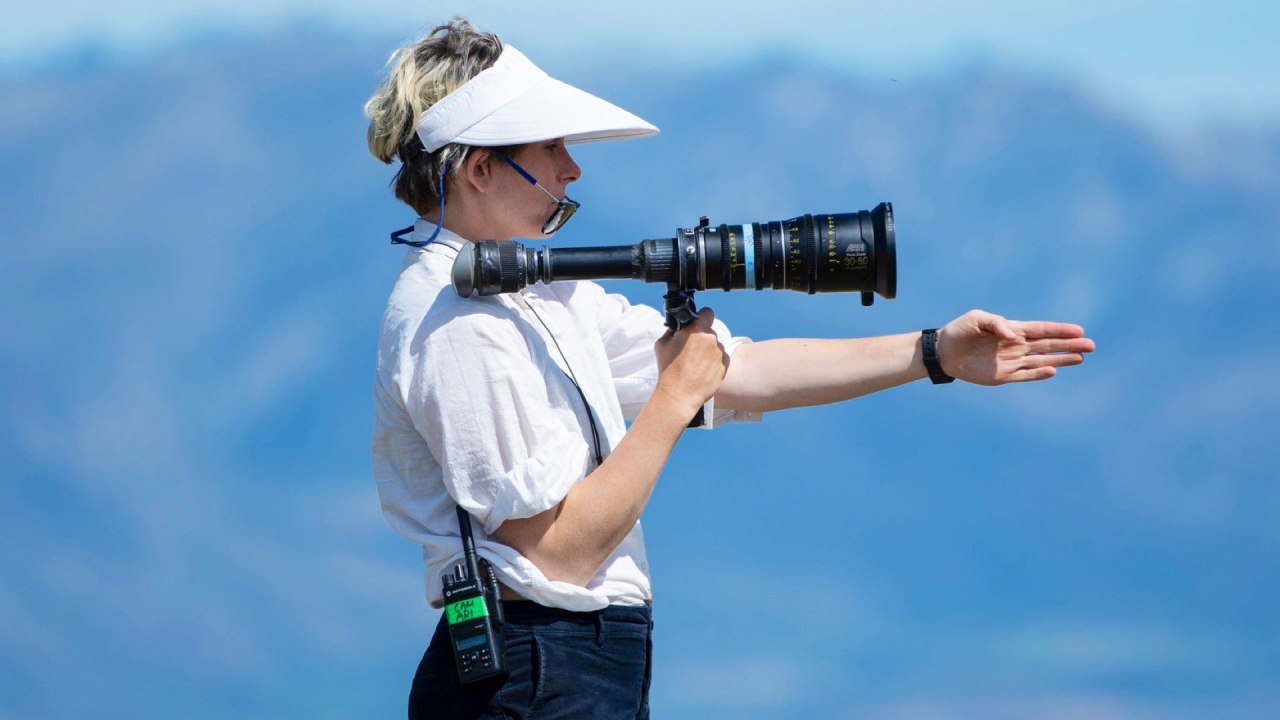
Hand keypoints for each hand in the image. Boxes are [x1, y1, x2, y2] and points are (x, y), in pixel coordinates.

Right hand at [654, 307, 729, 413]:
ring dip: (708, 351)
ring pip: (715, 346)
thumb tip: (680, 328)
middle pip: (709, 332)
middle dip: (701, 338)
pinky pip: (721, 358)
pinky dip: (714, 362)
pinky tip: (702, 371)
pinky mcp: (725, 365)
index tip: (696, 325)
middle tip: (690, 350)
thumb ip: (673, 331)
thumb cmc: (668, 369)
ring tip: (696, 365)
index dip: (701, 317)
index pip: (707, 312)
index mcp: (696, 329)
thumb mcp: (662, 343)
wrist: (679, 394)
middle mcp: (711, 338)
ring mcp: (720, 352)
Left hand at [936, 309, 1095, 384]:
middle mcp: (1016, 345)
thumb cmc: (959, 331)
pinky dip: (1039, 374)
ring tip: (1081, 358)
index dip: (1060, 330)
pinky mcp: (1003, 376)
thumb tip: (1013, 334)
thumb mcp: (976, 319)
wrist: (943, 352)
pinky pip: (1025, 375)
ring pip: (1042, 360)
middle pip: (1048, 345)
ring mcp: (1011, 361)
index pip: (1041, 329)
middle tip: (1091, 345)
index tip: (1079, 331)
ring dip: (1061, 359)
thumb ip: (996, 323)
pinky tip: (1053, 370)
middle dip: (1069, 345)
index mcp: (1012, 329)